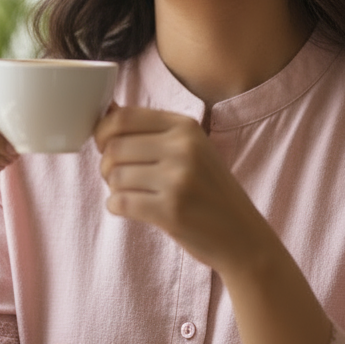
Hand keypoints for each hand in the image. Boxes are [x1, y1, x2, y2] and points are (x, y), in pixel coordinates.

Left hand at [94, 106, 266, 275]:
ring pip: (114, 176)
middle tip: (116, 176)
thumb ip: (151, 130)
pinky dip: (115, 206)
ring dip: (113, 188)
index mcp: (186, 126)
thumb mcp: (191, 148)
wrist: (242, 234)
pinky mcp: (171, 211)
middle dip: (105, 164)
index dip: (103, 132)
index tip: (104, 146)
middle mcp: (183, 148)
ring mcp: (178, 180)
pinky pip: (119, 202)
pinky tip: (129, 209)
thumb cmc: (209, 190)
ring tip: (130, 194)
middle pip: (114, 147)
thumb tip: (106, 109)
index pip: (124, 117)